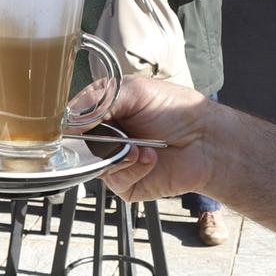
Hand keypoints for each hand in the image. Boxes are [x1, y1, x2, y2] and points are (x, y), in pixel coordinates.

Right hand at [78, 75, 221, 203]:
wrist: (206, 139)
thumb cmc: (176, 110)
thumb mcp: (135, 91)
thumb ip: (99, 100)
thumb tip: (69, 119)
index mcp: (103, 113)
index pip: (71, 119)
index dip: (70, 123)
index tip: (77, 123)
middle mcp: (105, 139)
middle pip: (75, 146)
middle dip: (94, 140)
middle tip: (115, 133)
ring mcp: (114, 162)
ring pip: (93, 165)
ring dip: (117, 154)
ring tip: (140, 146)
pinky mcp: (126, 184)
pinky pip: (115, 179)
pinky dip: (133, 167)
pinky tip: (150, 158)